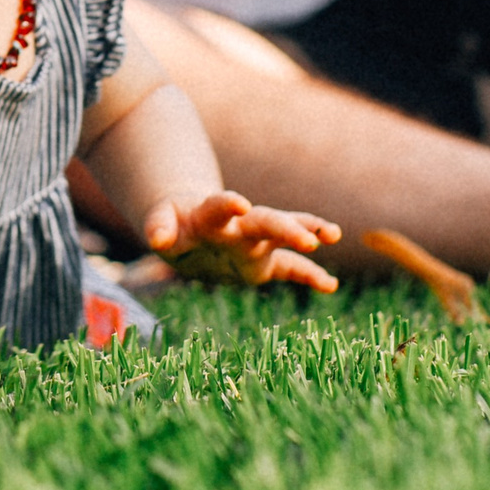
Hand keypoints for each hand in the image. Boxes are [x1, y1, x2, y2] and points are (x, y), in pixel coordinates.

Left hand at [142, 191, 340, 291]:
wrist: (190, 224)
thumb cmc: (175, 221)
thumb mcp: (162, 222)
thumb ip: (160, 227)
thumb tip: (156, 239)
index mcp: (210, 214)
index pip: (219, 206)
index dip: (227, 204)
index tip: (240, 203)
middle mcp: (239, 225)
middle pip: (265, 221)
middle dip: (286, 228)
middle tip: (311, 239)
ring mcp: (255, 242)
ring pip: (284, 234)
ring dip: (306, 232)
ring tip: (333, 234)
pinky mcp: (263, 263)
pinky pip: (290, 268)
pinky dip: (309, 275)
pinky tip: (331, 286)